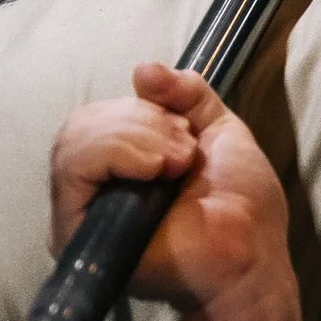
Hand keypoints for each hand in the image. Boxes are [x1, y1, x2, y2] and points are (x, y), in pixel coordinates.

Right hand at [49, 63, 293, 316]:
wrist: (248, 252)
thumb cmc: (242, 205)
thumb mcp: (217, 129)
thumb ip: (184, 94)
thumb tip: (141, 68)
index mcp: (119, 169)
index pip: (98, 117)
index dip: (140, 111)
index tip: (187, 134)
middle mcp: (91, 191)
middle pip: (82, 122)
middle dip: (140, 122)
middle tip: (183, 153)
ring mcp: (79, 213)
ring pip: (73, 140)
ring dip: (133, 138)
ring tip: (173, 164)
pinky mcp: (73, 231)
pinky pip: (72, 168)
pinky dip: (116, 154)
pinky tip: (153, 172)